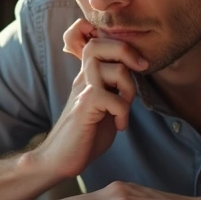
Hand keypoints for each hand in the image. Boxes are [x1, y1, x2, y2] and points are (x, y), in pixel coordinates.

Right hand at [29, 19, 148, 179]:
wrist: (60, 159)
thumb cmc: (85, 135)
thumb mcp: (106, 106)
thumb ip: (116, 89)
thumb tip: (138, 76)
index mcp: (87, 76)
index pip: (97, 40)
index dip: (118, 43)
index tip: (137, 63)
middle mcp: (82, 78)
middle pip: (101, 43)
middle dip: (127, 52)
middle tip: (140, 70)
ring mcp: (82, 90)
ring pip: (116, 70)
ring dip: (129, 89)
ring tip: (125, 108)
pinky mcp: (84, 107)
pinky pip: (114, 99)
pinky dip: (123, 113)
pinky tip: (119, 126)